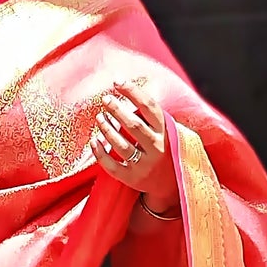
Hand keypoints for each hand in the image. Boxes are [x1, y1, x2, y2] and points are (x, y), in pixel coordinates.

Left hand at [93, 81, 178, 212]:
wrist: (173, 186)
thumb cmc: (166, 150)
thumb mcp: (167, 131)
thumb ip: (152, 116)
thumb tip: (128, 88)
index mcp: (166, 132)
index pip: (149, 107)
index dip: (133, 92)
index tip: (118, 81)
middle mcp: (157, 148)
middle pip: (134, 125)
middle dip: (117, 110)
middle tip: (106, 99)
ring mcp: (145, 165)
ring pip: (121, 145)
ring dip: (107, 128)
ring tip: (99, 117)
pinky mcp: (133, 178)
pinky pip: (112, 166)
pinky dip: (100, 153)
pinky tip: (94, 140)